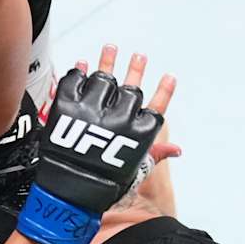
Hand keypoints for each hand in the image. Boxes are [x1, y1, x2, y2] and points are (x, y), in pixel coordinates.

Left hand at [19, 45, 174, 243]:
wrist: (68, 195)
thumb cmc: (103, 185)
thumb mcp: (134, 169)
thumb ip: (155, 154)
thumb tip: (177, 150)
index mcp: (136, 135)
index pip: (157, 108)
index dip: (164, 92)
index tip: (169, 76)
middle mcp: (118, 120)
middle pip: (131, 88)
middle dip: (136, 69)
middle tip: (138, 56)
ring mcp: (93, 111)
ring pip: (104, 78)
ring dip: (108, 61)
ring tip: (111, 48)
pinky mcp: (67, 108)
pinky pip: (74, 82)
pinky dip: (78, 73)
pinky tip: (82, 65)